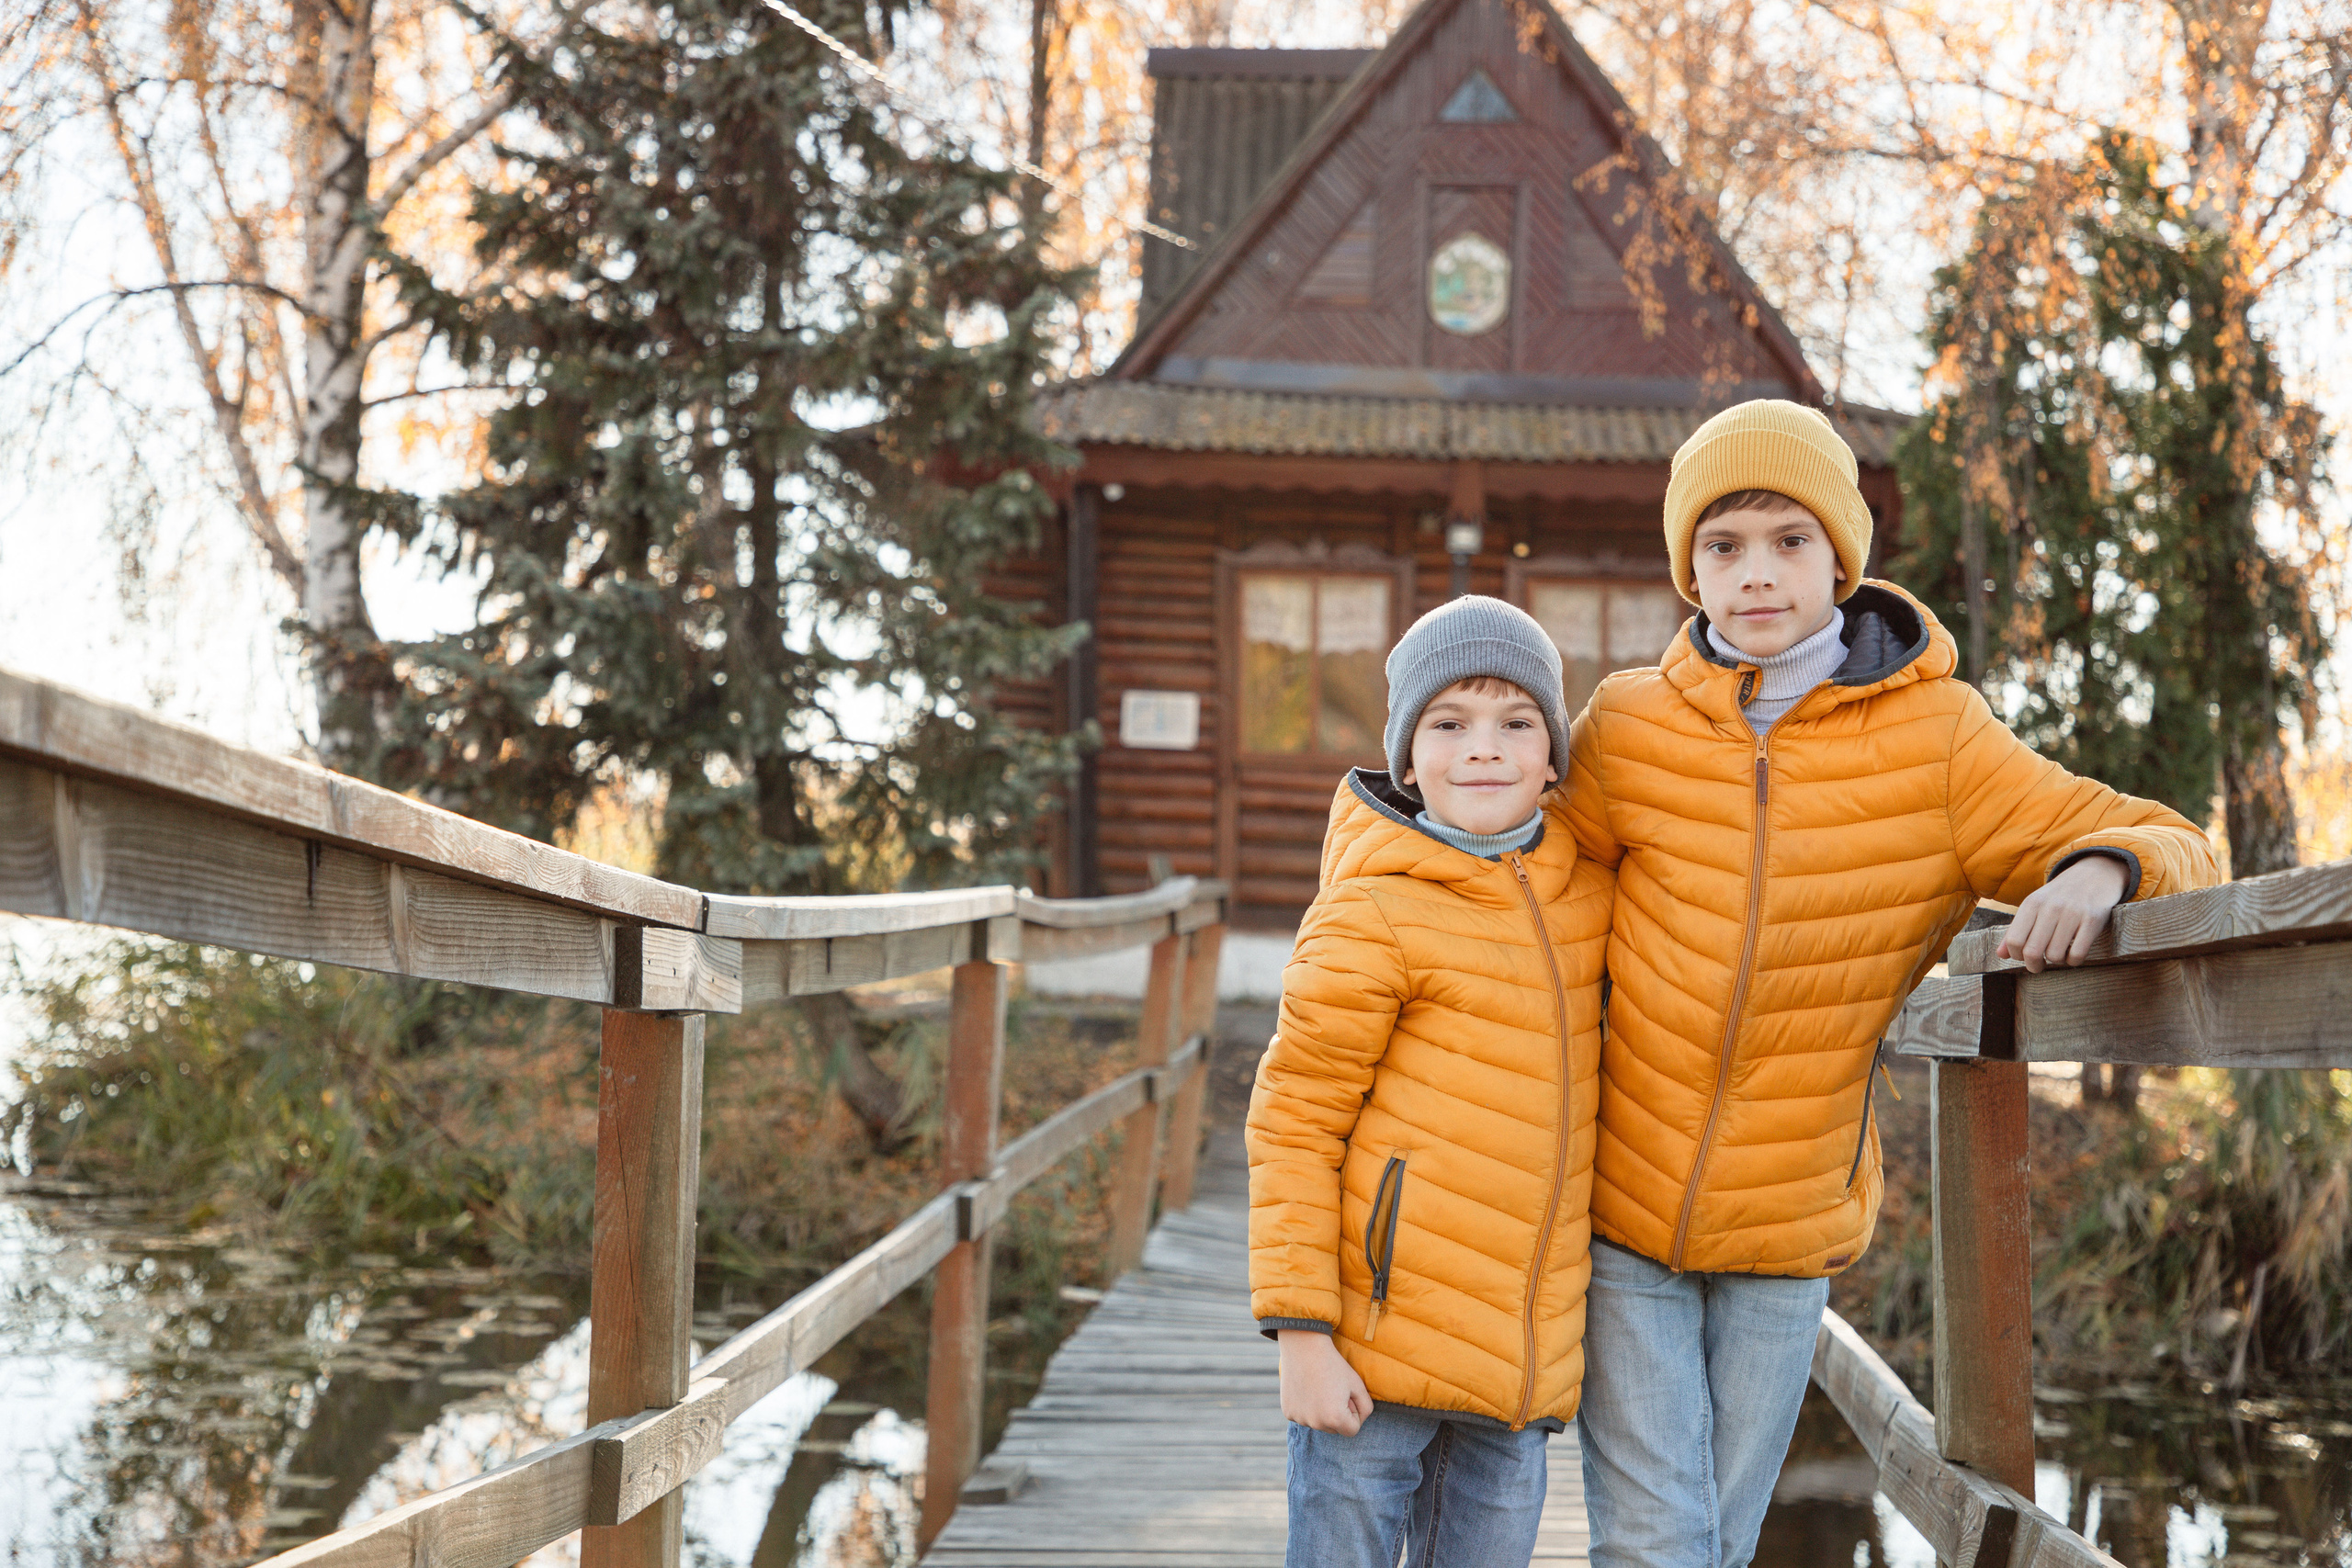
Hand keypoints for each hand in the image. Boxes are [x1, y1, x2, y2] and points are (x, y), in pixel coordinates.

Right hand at [1278, 1329, 1372, 1433]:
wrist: (1304, 1348)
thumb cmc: (1334, 1365)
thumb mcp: (1358, 1385)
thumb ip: (1366, 1408)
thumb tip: (1358, 1421)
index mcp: (1335, 1418)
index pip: (1352, 1430)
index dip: (1354, 1412)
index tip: (1347, 1395)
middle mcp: (1316, 1423)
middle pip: (1334, 1429)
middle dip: (1337, 1414)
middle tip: (1332, 1390)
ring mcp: (1300, 1418)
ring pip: (1318, 1423)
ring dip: (1322, 1412)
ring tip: (1319, 1388)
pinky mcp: (1288, 1412)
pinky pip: (1304, 1416)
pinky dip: (1307, 1407)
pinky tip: (1306, 1389)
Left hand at [1997, 857, 2129, 971]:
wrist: (2094, 875)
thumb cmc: (2059, 897)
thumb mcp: (2035, 906)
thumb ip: (2016, 930)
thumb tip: (2000, 955)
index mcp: (2032, 903)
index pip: (2014, 940)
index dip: (2016, 955)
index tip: (2024, 957)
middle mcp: (2050, 907)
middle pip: (2032, 951)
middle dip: (2034, 965)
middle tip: (2038, 965)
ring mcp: (2072, 913)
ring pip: (2055, 955)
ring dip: (2056, 961)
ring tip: (2059, 952)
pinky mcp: (2092, 920)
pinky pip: (2077, 954)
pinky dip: (2073, 961)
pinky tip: (2074, 953)